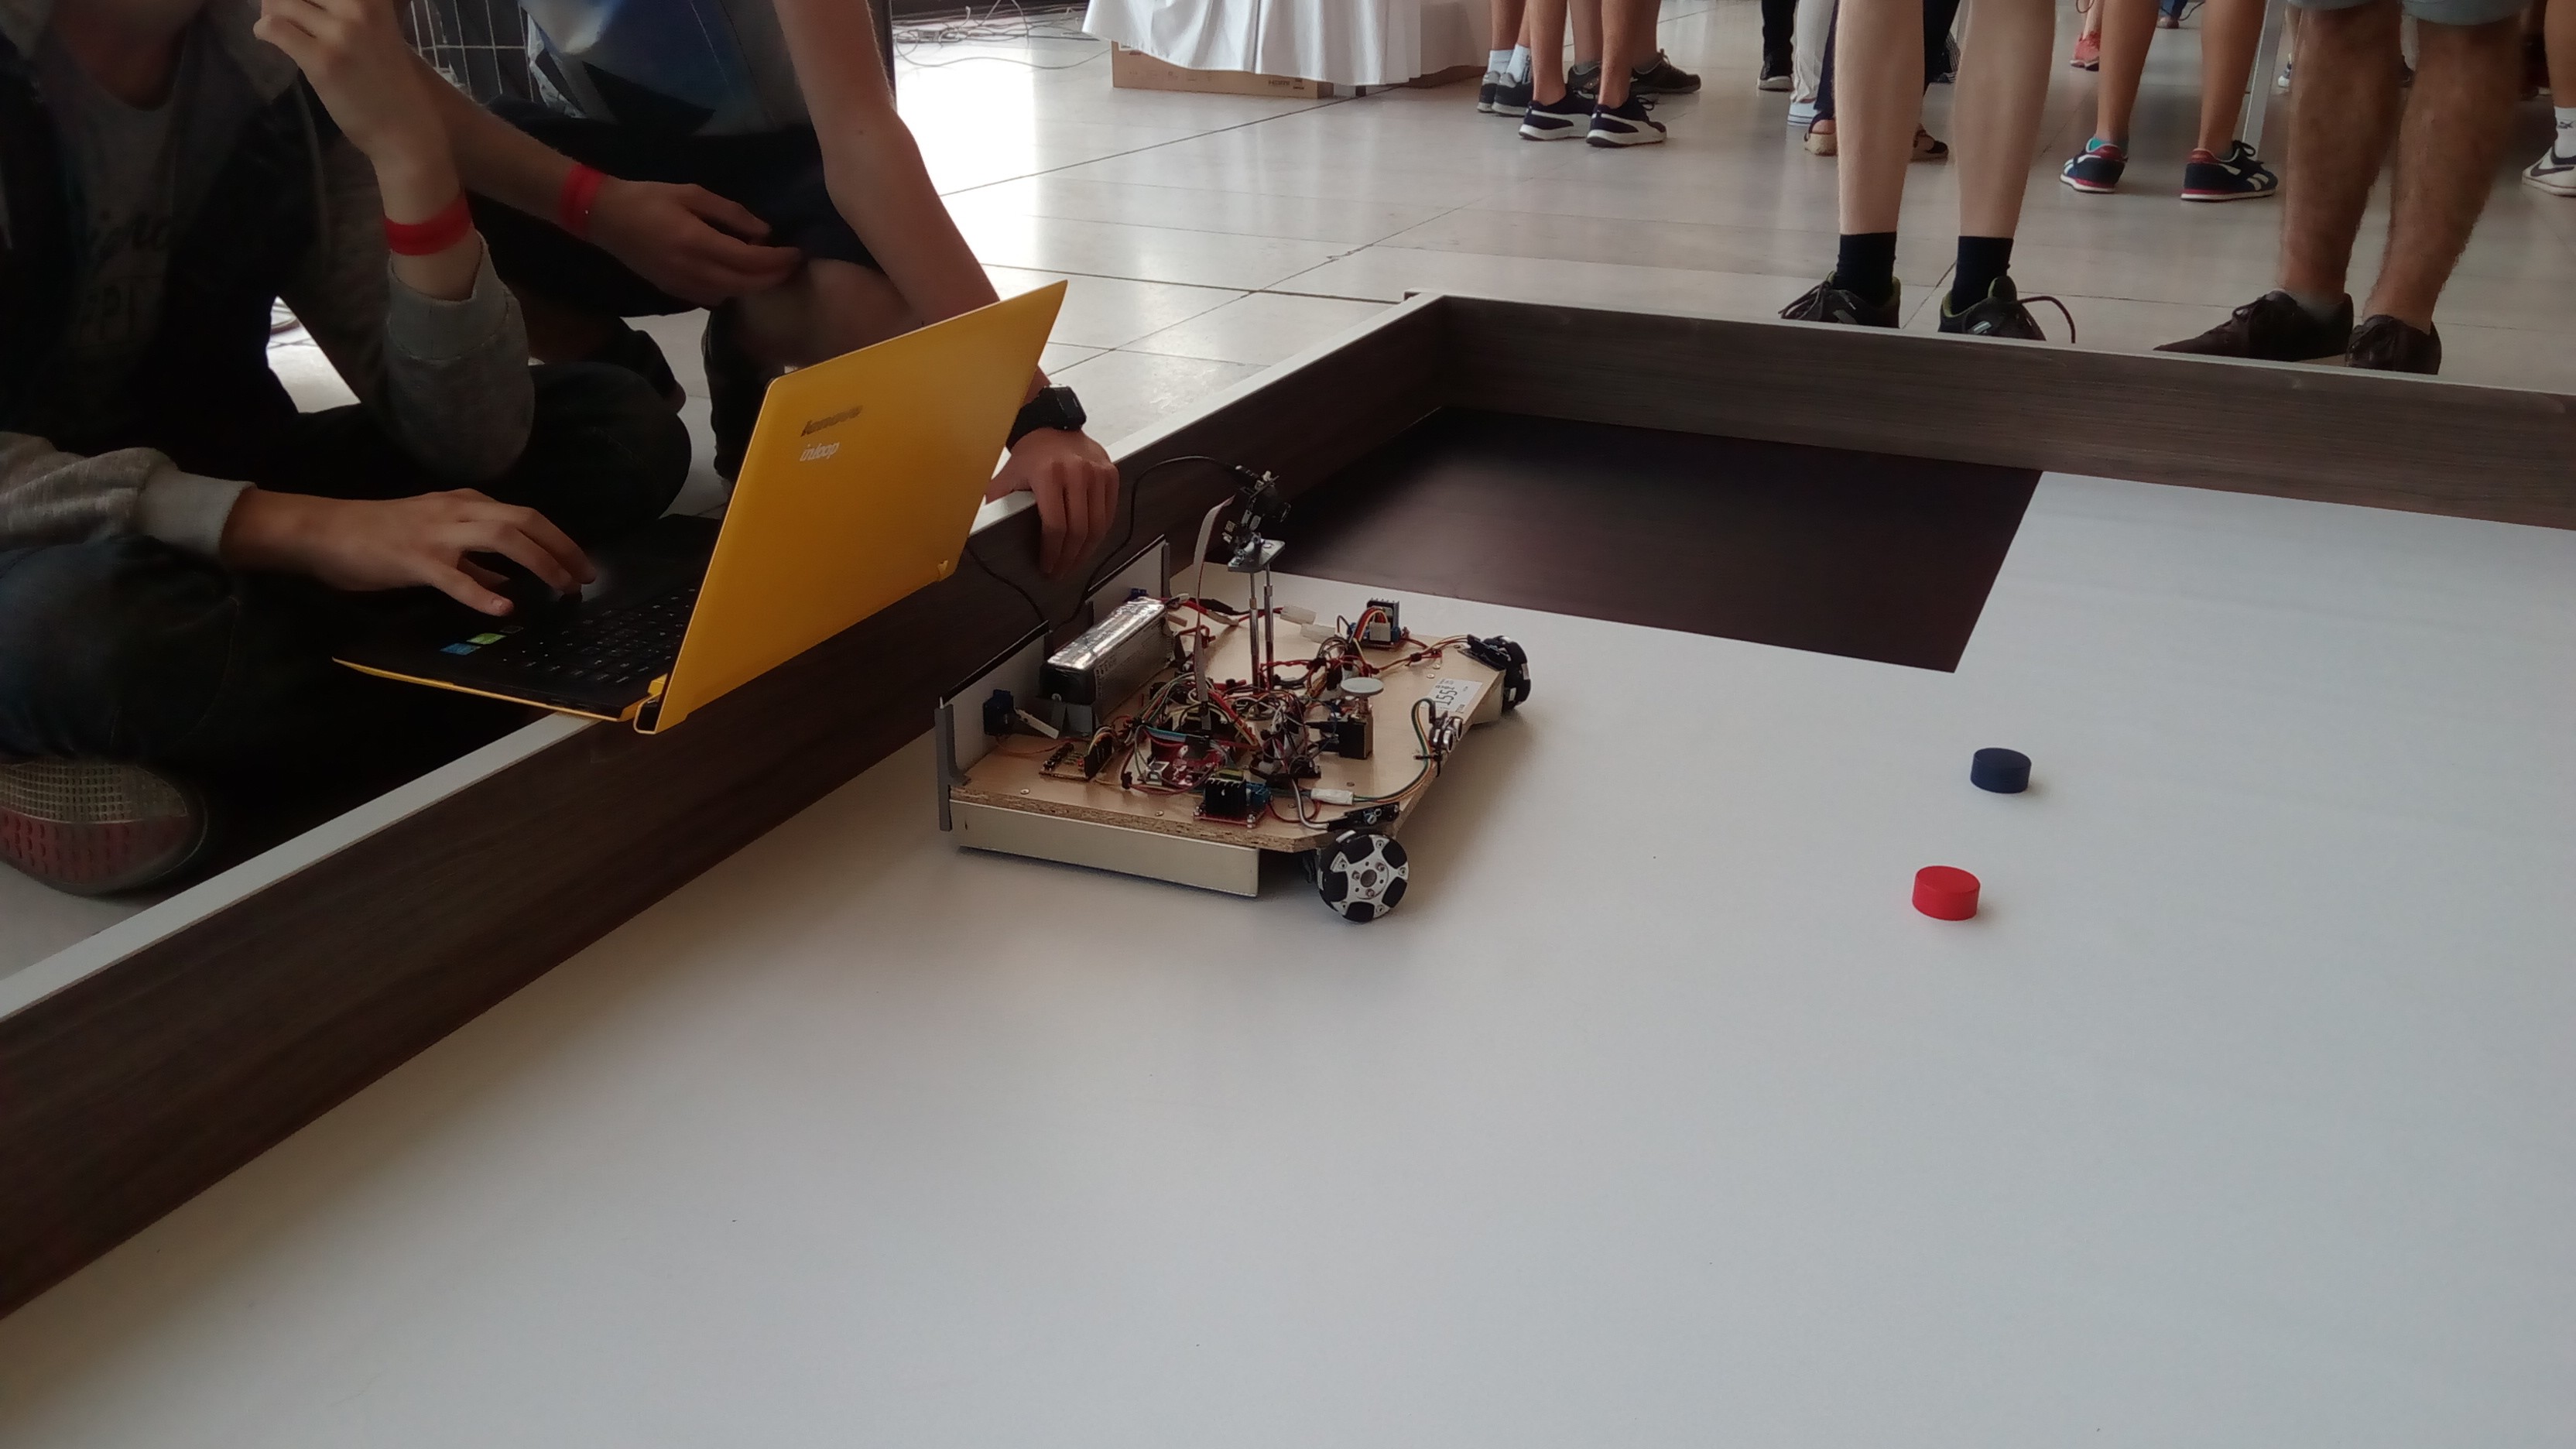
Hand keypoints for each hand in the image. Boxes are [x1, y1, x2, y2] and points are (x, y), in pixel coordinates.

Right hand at [222, 489, 595, 616]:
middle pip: (524, 521)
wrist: (324, 530)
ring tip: (562, 588)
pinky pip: (454, 575)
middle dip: (561, 548)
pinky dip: (481, 591)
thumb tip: (506, 576)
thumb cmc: (377, 536)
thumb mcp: (434, 539)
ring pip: (502, 537)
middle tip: (585, 578)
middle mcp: (457, 511)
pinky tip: (504, 608)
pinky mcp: (413, 558)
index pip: (525, 516)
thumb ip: (472, 556)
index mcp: (464, 505)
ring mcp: (437, 533)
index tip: (582, 565)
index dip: (559, 539)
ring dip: (539, 563)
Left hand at [254, 0, 449, 176]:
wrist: (406, 128)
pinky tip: (268, 38)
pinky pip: (275, 29)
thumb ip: (350, 9)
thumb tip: (308, 2)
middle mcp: (358, 7)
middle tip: (282, 12)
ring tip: (275, 26)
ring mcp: (340, 34)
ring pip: (282, 4)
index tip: (305, 6)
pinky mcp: (322, 60)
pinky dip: (264, 30)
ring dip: (271, 12)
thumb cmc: (394, 81)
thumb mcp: (381, 29)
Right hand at [587, 179, 804, 306]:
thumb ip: (731, 214)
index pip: (751, 261)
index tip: (797, 252)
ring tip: (771, 269)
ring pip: (733, 295)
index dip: (778, 260)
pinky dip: (735, 289)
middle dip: (774, 276)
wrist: (605, 218)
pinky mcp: (675, 293)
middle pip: (747, 285)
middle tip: (792, 264)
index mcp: (698, 242)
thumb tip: (765, 232)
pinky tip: (740, 274)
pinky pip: (715, 298)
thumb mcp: (693, 194)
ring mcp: (683, 286)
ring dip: (756, 285)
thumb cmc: (649, 198)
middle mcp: (693, 271)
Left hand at [986, 427, 1117, 577]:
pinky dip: (1100, 532)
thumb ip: (997, 500)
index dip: (1052, 552)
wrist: (1052, 425)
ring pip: (1098, 525)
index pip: (1055, 525)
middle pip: (1078, 530)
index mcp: (1049, 474)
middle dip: (1069, 558)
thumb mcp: (1009, 475)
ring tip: (1074, 563)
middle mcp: (1077, 472)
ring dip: (1087, 551)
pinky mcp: (1111, 474)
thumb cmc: (1031, 454)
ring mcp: (1098, 473)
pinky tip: (1088, 543)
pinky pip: (1109, 513)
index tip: (1047, 567)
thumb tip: (979, 528)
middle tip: (1061, 571)